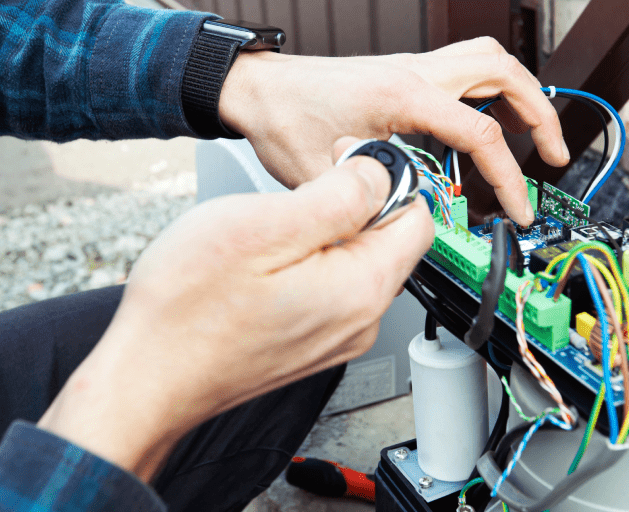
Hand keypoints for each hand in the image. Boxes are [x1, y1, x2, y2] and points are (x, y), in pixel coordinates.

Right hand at [37, 138, 433, 480]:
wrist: (148, 378)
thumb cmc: (190, 307)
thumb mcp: (267, 224)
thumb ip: (340, 196)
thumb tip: (381, 173)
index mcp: (363, 288)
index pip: (418, 220)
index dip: (389, 178)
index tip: (345, 162)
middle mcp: (362, 321)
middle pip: (390, 242)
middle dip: (355, 205)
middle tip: (297, 196)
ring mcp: (339, 337)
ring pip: (359, 264)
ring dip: (328, 234)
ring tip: (274, 230)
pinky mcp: (314, 343)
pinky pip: (334, 289)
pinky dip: (312, 263)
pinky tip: (268, 263)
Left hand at [218, 37, 568, 225]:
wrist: (258, 89)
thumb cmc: (285, 118)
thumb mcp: (326, 174)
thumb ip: (374, 201)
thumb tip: (410, 225)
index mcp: (404, 95)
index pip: (480, 134)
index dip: (508, 178)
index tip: (518, 208)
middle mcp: (416, 72)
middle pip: (505, 73)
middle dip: (541, 114)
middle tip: (553, 154)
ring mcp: (413, 68)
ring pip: (490, 61)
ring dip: (522, 94)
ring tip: (533, 134)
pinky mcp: (406, 74)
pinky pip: (467, 69)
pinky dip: (492, 92)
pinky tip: (488, 123)